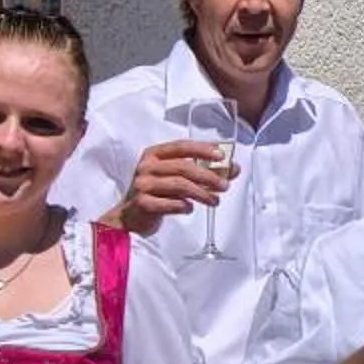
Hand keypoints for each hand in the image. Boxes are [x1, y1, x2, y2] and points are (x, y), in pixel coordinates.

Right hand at [104, 139, 229, 235]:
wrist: (130, 217)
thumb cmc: (156, 193)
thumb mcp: (176, 178)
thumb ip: (202, 171)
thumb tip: (233, 168)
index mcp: (154, 154)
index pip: (181, 146)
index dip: (202, 150)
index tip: (221, 157)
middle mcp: (147, 166)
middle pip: (183, 167)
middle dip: (208, 176)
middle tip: (225, 185)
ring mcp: (143, 184)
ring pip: (178, 185)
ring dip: (201, 193)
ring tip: (215, 201)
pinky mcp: (142, 203)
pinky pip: (169, 204)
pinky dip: (184, 206)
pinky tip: (190, 209)